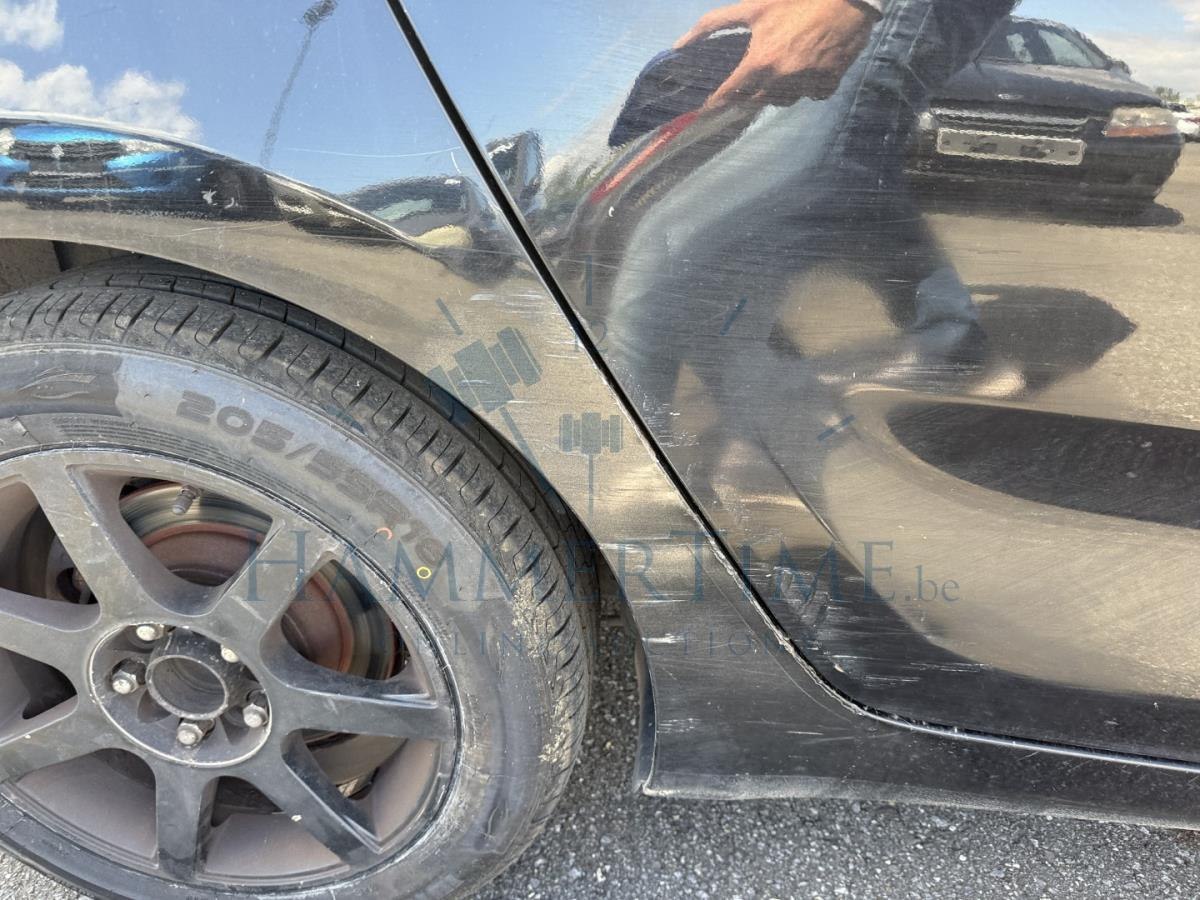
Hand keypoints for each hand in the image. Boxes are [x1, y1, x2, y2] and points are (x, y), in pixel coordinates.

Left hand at [675, 0, 877, 108]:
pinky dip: (806, 86)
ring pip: (782, 100)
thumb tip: (679, 43)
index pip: (729, 93)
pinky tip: (807, 69)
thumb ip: (714, 23)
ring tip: (780, 70)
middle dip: (748, 94)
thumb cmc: (798, 1)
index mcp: (761, 61)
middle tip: (748, 82)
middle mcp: (781, 80)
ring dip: (776, 91)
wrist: (849, 0)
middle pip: (754, 100)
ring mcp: (806, 85)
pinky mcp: (828, 85)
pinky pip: (810, 95)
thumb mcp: (754, 6)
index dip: (714, 103)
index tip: (703, 111)